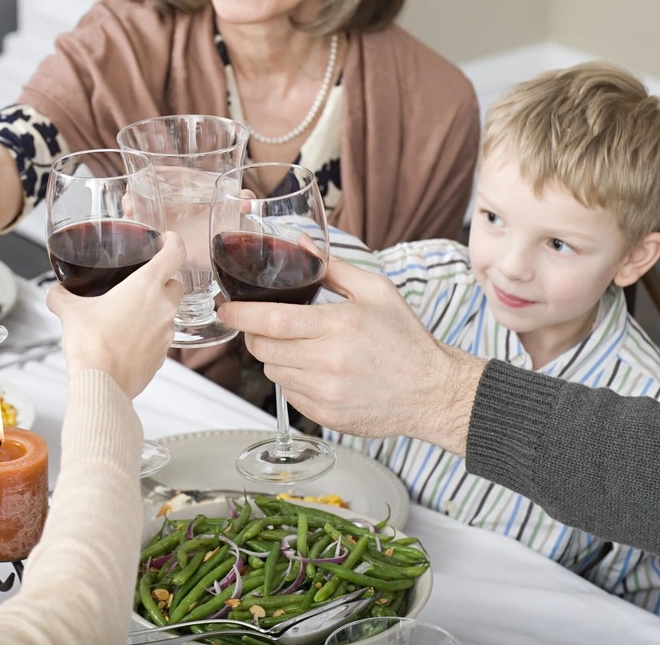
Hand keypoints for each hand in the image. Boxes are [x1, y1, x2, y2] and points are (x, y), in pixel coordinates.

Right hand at [46, 231, 184, 398]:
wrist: (100, 382)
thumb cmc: (91, 344)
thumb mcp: (70, 312)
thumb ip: (62, 296)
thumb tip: (56, 292)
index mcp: (146, 286)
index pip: (174, 253)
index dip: (173, 242)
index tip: (167, 240)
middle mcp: (162, 308)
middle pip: (175, 283)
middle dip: (164, 279)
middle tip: (143, 280)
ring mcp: (166, 333)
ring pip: (168, 312)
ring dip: (154, 310)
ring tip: (128, 314)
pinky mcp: (162, 356)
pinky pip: (160, 338)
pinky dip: (148, 334)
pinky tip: (127, 339)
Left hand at [217, 257, 482, 453]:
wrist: (432, 392)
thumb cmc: (406, 340)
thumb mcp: (377, 291)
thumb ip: (333, 268)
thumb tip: (300, 243)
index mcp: (339, 326)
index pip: (272, 320)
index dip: (241, 314)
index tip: (227, 308)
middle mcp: (328, 362)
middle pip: (263, 347)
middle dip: (256, 334)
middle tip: (269, 325)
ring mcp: (325, 393)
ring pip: (272, 372)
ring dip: (276, 357)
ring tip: (303, 348)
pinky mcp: (325, 416)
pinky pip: (289, 395)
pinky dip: (293, 381)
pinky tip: (318, 372)